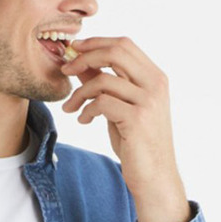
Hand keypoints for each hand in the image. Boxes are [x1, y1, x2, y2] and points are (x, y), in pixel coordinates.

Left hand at [60, 35, 190, 221]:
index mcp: (155, 77)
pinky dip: (86, 109)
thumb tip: (81, 64)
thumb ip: (106, 85)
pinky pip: (101, 102)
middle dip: (85, 57)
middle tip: (65, 69)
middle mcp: (155, 84)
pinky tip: (84, 120)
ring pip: (103, 79)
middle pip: (115, 51)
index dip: (96, 43)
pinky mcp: (137, 119)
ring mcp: (148, 101)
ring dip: (79, 92)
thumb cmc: (138, 145)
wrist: (155, 178)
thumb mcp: (120, 109)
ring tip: (71, 108)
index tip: (75, 50)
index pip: (124, 44)